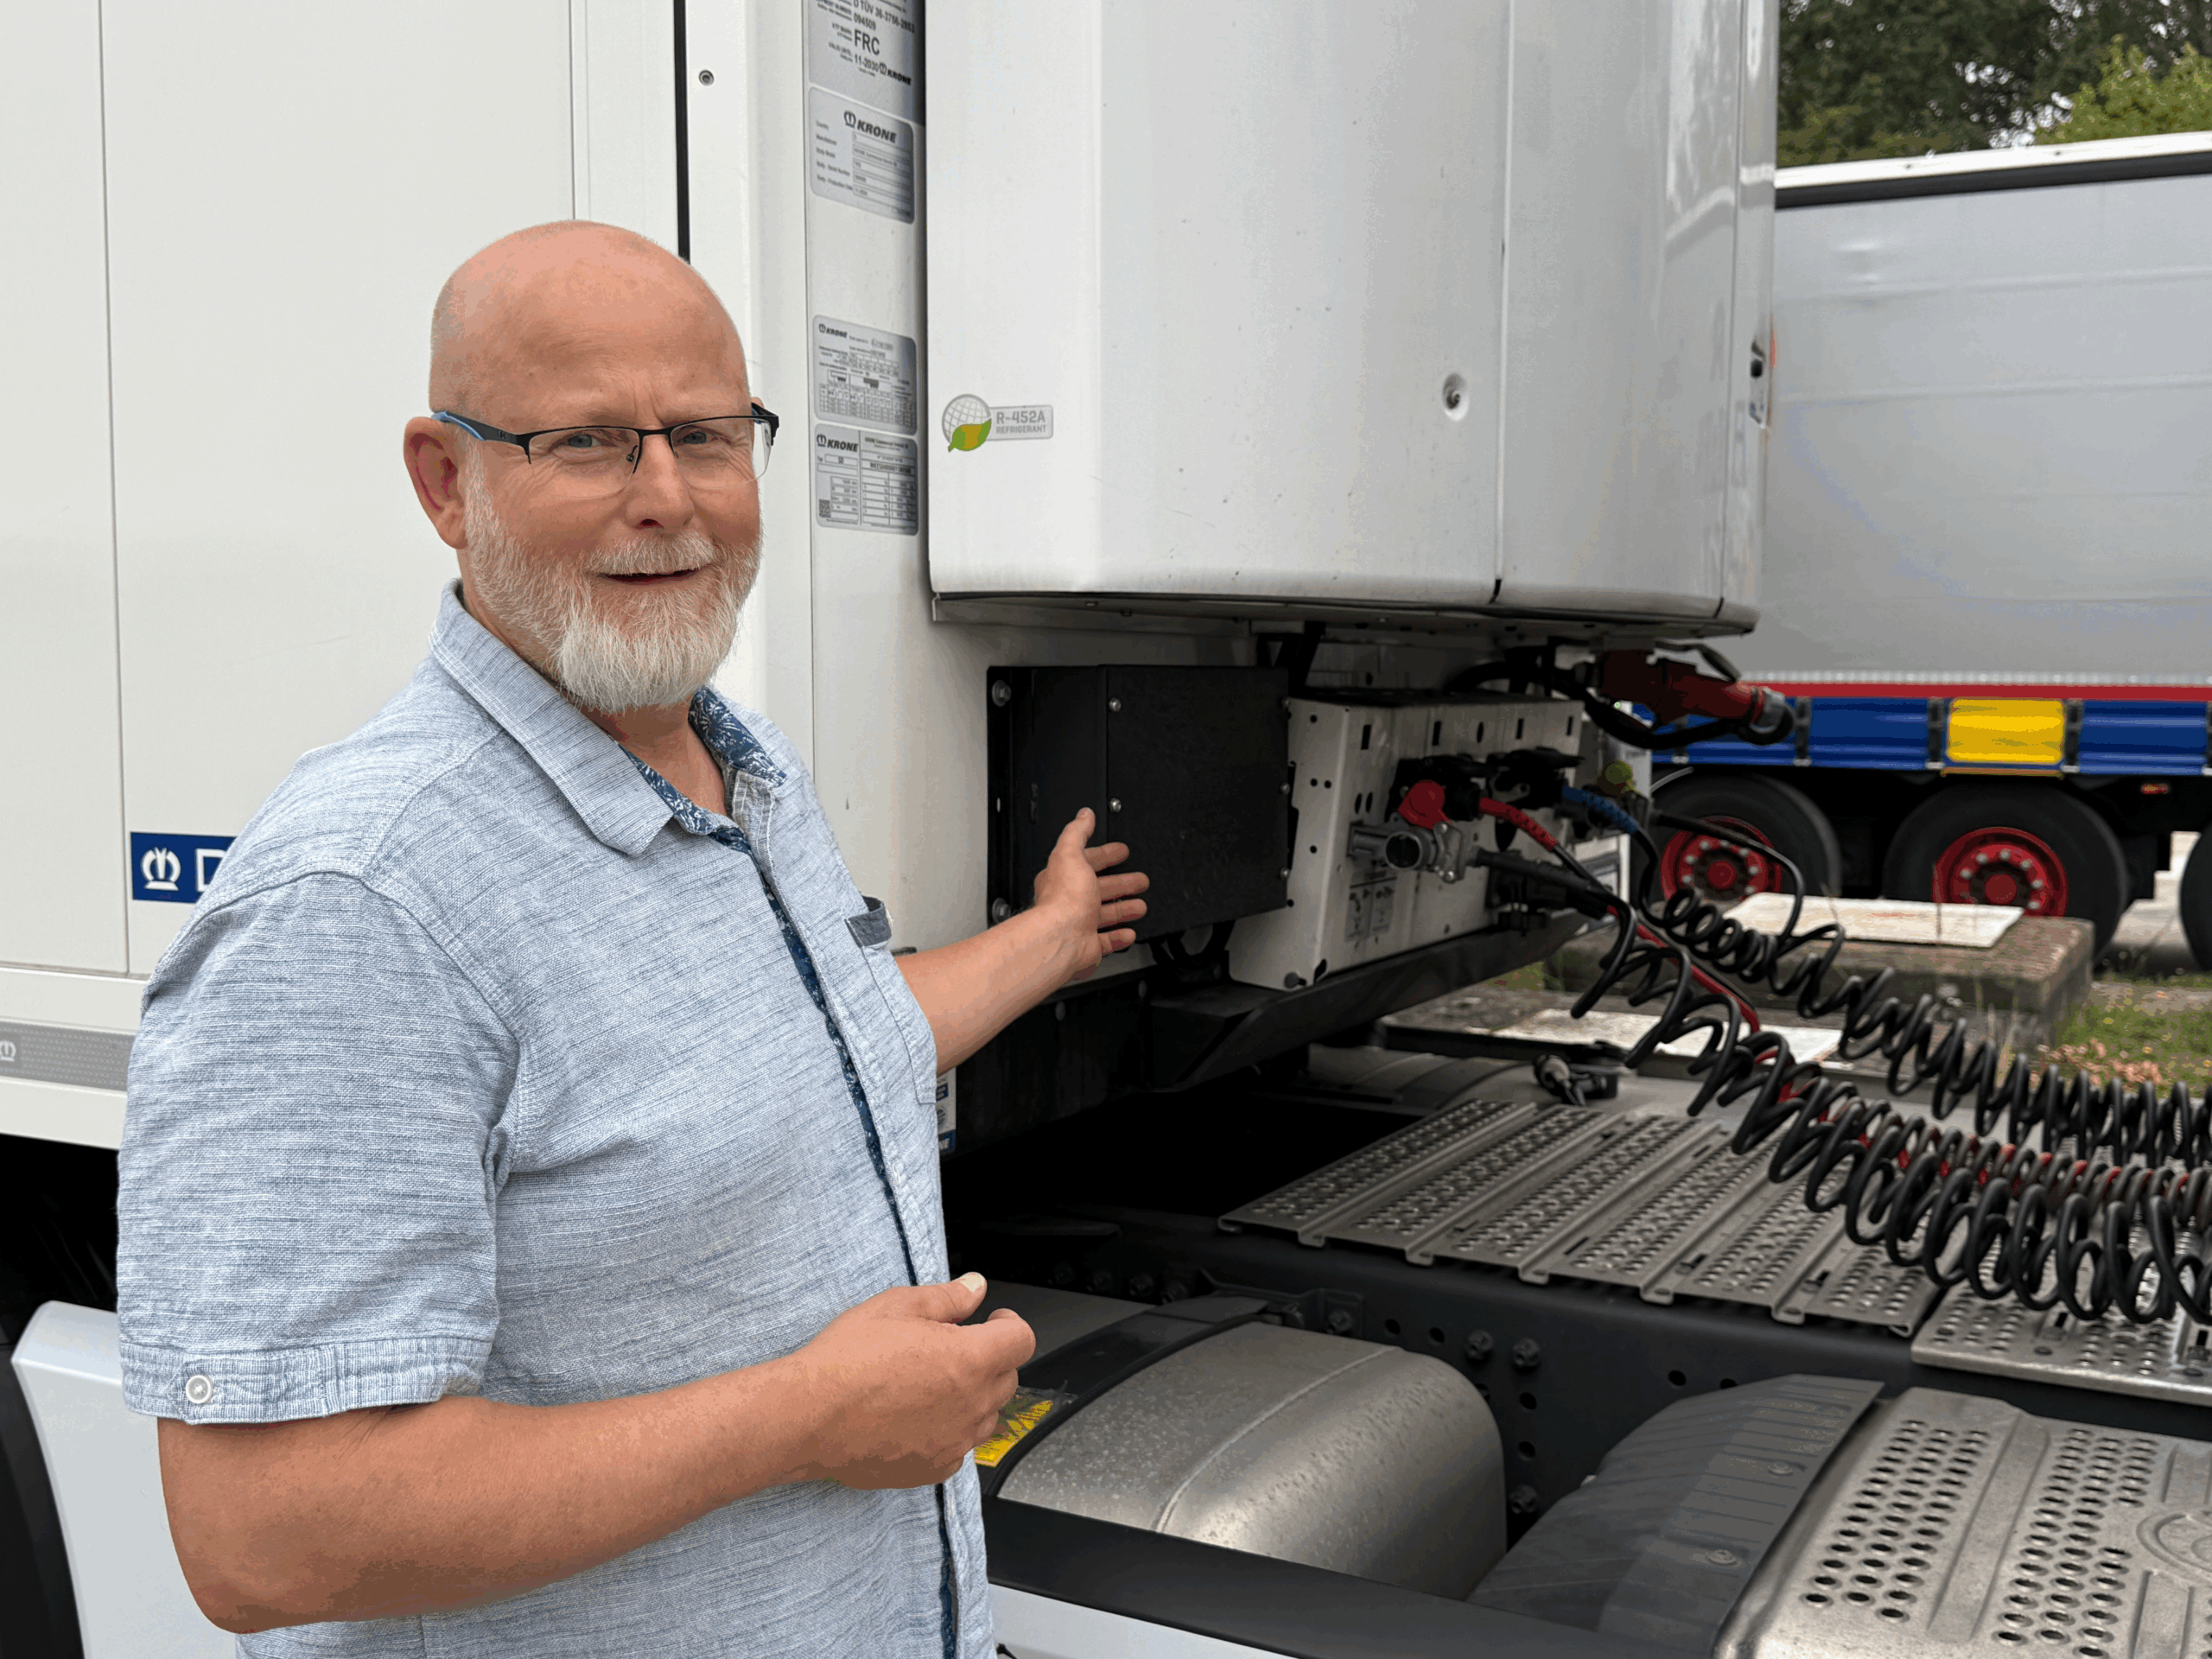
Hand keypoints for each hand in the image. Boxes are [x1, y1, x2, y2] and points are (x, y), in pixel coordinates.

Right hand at [784, 1273, 1034, 1489]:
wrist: (809, 1415)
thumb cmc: (848, 1359)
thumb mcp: (898, 1307)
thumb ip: (947, 1298)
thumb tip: (974, 1287)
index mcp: (970, 1359)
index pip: (1022, 1340)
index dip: (1009, 1325)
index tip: (992, 1322)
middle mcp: (971, 1404)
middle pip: (1007, 1378)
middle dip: (990, 1359)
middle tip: (954, 1348)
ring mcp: (955, 1441)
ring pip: (986, 1415)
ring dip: (972, 1396)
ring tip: (932, 1382)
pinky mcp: (934, 1468)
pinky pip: (960, 1447)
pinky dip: (949, 1430)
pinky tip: (917, 1416)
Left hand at [1031, 808, 1149, 983]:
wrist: (1060, 938)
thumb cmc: (1063, 900)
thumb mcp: (1070, 854)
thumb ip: (1077, 832)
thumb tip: (1084, 814)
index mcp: (1064, 876)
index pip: (1088, 861)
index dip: (1106, 855)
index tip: (1122, 852)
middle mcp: (1071, 900)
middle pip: (1100, 888)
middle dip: (1122, 883)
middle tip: (1140, 880)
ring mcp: (1080, 923)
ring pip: (1105, 914)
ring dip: (1124, 909)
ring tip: (1140, 905)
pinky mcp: (1088, 945)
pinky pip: (1106, 941)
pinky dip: (1119, 936)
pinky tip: (1129, 932)